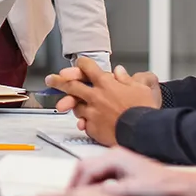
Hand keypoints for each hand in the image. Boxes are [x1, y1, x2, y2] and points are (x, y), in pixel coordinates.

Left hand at [46, 57, 160, 145]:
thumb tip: (119, 71)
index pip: (87, 67)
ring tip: (72, 105)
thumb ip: (126, 79)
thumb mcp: (140, 88)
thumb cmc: (144, 110)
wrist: (142, 131)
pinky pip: (83, 123)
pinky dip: (83, 122)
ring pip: (76, 105)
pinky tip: (84, 123)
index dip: (81, 64)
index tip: (78, 64)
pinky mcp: (92, 127)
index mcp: (106, 83)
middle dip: (58, 81)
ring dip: (73, 104)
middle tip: (51, 80)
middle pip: (71, 85)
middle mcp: (95, 96)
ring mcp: (92, 112)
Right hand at [70, 147, 186, 195]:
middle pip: (85, 166)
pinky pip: (99, 175)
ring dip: (83, 185)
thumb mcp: (135, 189)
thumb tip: (99, 193)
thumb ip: (116, 190)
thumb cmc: (159, 184)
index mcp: (116, 157)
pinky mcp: (120, 168)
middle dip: (76, 182)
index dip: (78, 184)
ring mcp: (117, 161)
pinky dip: (92, 186)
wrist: (175, 184)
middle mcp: (115, 155)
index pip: (87, 168)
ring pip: (91, 171)